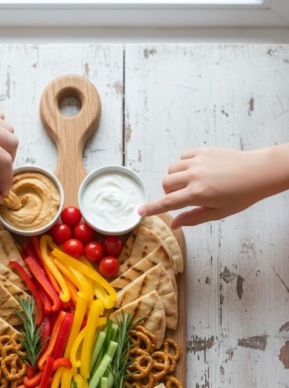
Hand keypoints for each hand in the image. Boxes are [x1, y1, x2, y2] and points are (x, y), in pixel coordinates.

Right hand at [139, 146, 288, 228]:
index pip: (167, 203)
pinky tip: (196, 171)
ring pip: (171, 169)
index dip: (152, 208)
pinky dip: (183, 165)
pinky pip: (182, 157)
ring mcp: (198, 161)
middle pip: (165, 183)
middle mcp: (194, 176)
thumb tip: (174, 224)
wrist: (258, 172)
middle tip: (183, 196)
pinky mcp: (202, 150)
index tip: (140, 212)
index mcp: (197, 194)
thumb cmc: (241, 195)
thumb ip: (193, 218)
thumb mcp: (217, 213)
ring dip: (175, 178)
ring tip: (190, 183)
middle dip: (169, 192)